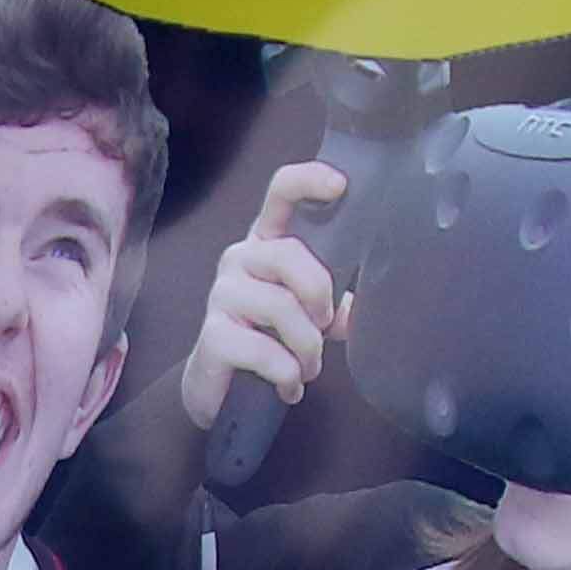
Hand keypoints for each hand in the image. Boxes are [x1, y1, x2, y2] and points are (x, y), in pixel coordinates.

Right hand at [180, 161, 352, 430]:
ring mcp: (221, 295)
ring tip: (308, 369)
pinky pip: (265, 351)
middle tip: (324, 326)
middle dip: (319, 295)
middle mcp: (240, 259)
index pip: (280, 194)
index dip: (308, 180)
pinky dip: (288, 374)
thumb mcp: (310, 314)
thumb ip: (335, 303)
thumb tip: (357, 312)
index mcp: (267, 243)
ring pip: (281, 308)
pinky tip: (289, 387)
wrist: (219, 388)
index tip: (341, 185)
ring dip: (308, 348)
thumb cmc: (270, 338)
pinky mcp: (213, 336)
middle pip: (288, 254)